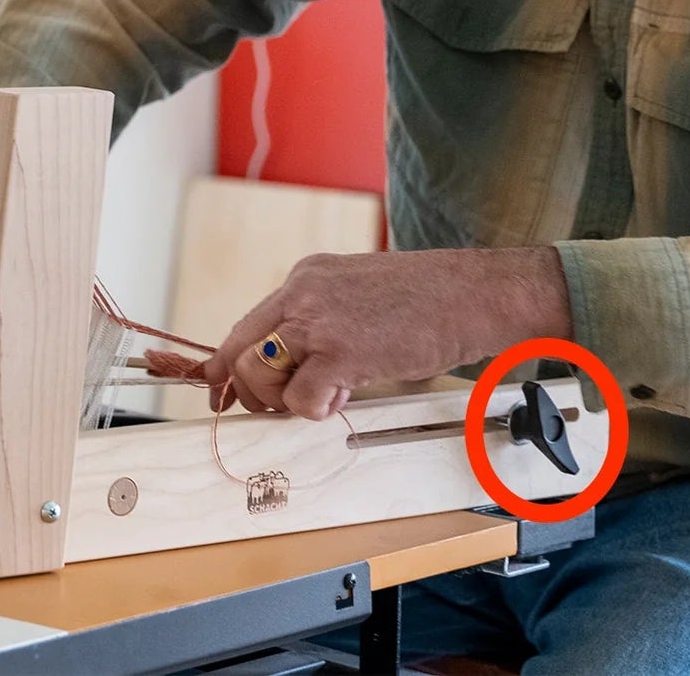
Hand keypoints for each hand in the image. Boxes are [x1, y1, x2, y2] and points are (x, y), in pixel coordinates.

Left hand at [200, 246, 570, 421]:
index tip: (217, 394)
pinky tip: (345, 396)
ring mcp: (317, 320)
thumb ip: (318, 321)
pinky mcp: (341, 351)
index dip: (225, 366)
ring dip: (284, 400)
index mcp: (304, 278)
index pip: (244, 326)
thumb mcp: (355, 296)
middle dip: (250, 392)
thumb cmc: (426, 302)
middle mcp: (301, 293)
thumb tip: (288, 366)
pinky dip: (316, 410)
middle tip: (283, 406)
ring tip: (327, 395)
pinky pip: (301, 400)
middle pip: (239, 352)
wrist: (471, 295)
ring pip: (260, 374)